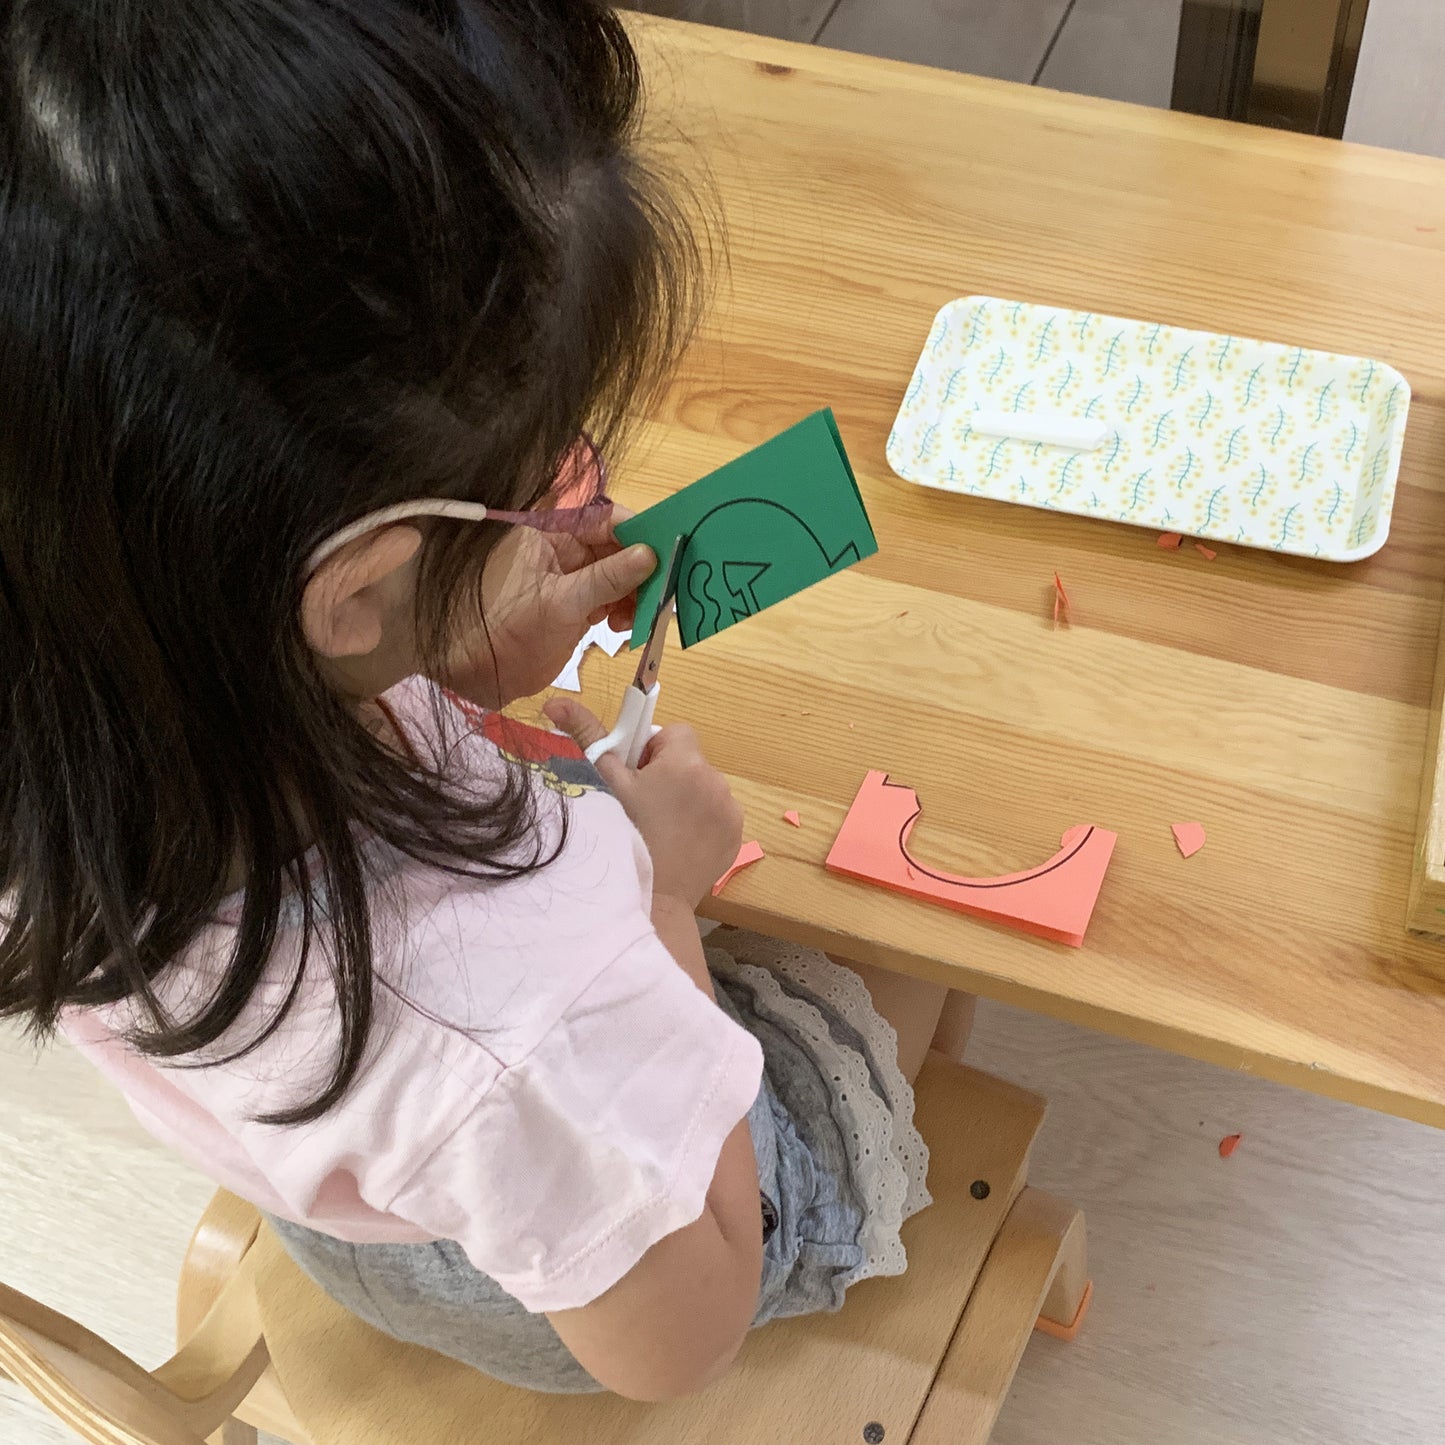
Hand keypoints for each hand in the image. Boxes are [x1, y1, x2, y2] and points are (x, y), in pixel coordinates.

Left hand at [440, 507, 653, 707]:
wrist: (486, 674)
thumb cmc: (513, 632)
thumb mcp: (563, 602)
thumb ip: (608, 578)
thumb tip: (650, 554)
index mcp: (551, 535)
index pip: (602, 519)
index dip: (635, 530)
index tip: (665, 547)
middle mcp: (564, 550)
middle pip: (617, 547)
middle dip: (642, 567)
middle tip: (663, 587)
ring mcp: (574, 579)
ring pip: (620, 575)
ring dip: (636, 593)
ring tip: (638, 616)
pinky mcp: (580, 605)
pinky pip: (614, 598)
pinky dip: (626, 610)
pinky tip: (626, 626)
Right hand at [547, 699, 743, 909]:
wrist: (652, 898)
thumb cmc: (623, 835)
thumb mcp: (604, 783)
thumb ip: (586, 735)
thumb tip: (555, 701)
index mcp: (685, 762)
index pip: (674, 732)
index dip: (653, 750)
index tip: (637, 776)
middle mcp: (716, 781)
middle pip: (689, 761)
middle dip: (668, 775)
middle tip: (643, 805)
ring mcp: (730, 810)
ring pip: (703, 788)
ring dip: (686, 798)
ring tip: (660, 828)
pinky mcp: (736, 835)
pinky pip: (717, 814)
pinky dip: (701, 822)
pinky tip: (679, 843)